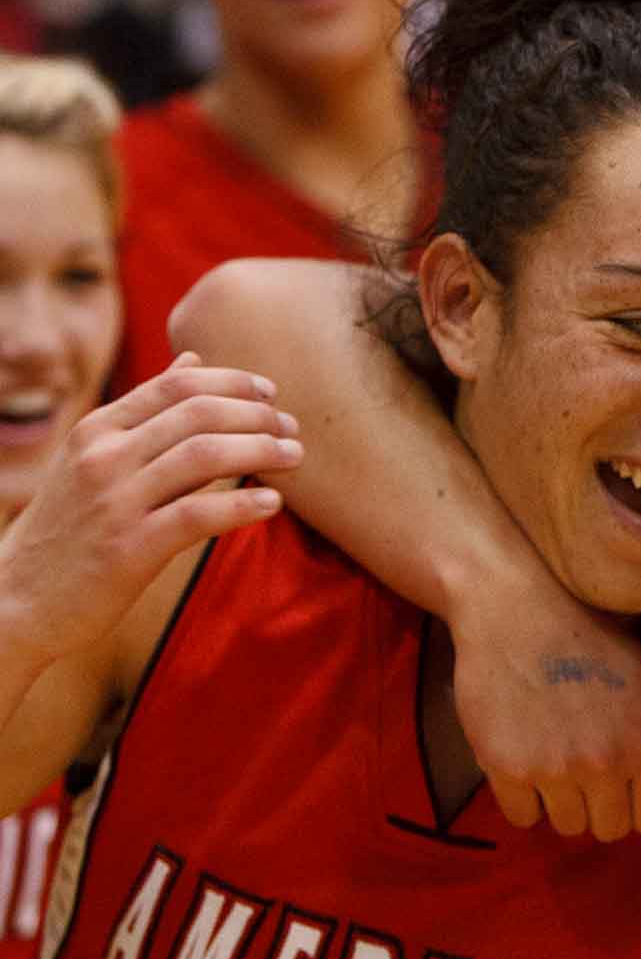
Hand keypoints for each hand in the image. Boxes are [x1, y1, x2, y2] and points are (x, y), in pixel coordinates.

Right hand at [0, 353, 299, 666]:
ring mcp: (114, 501)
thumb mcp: (94, 456)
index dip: (234, 383)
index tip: (271, 393)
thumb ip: (147, 411)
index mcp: (98, 430)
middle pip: (199, 414)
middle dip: (258, 416)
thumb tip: (194, 360)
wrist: (17, 599)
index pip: (178, 385)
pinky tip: (272, 503)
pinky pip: (198, 514)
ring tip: (294, 457)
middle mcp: (103, 457)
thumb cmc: (71, 526)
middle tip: (292, 428)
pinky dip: (243, 505)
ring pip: (205, 456)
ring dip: (261, 451)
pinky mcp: (128, 548)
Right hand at [449, 579, 640, 841]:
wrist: (519, 614)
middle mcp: (603, 763)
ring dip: (563, 802)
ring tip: (556, 758)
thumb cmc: (595, 645)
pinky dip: (524, 799)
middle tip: (587, 769)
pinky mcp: (506, 768)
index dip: (640, 807)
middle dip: (602, 806)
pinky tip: (526, 759)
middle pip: (609, 830)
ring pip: (567, 827)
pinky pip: (522, 819)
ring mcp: (553, 769)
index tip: (624, 786)